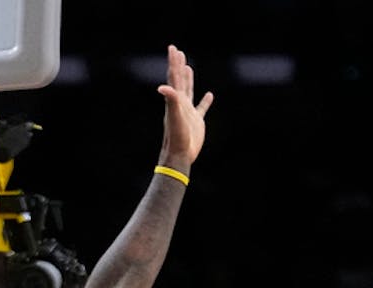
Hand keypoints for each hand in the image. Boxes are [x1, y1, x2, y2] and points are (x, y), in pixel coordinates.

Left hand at [157, 44, 212, 168]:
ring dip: (188, 78)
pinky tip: (210, 95)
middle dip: (178, 65)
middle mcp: (180, 103)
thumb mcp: (174, 116)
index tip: (173, 48)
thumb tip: (163, 87)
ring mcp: (188, 112)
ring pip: (188, 91)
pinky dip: (205, 101)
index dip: (174, 62)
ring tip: (187, 67)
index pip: (174, 77)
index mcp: (175, 100)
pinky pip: (202, 108)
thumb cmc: (176, 136)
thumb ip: (171, 100)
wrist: (179, 155)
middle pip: (179, 80)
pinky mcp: (196, 121)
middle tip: (177, 51)